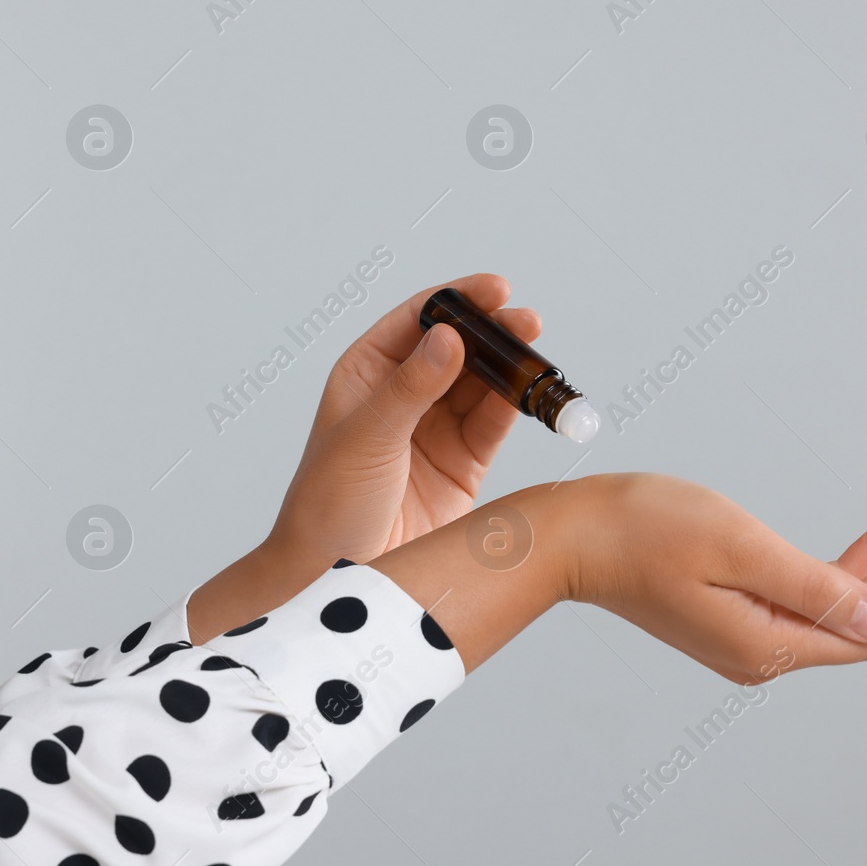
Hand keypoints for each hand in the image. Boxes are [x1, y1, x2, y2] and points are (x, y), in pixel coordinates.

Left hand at [265, 272, 540, 570]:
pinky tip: (532, 392)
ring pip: (482, 383)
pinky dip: (516, 406)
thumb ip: (411, 388)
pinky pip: (494, 424)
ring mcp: (435, 428)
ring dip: (510, 367)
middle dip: (493, 330)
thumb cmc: (329, 503)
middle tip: (526, 321)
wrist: (336, 577)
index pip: (417, 320)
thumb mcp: (366, 438)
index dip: (457, 299)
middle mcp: (403, 394)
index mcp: (366, 372)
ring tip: (537, 354)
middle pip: (458, 347)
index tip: (496, 288)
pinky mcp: (462, 464)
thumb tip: (448, 337)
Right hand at [563, 473, 866, 683]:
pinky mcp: (733, 610)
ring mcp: (748, 632)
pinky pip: (809, 596)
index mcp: (770, 642)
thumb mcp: (738, 547)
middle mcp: (765, 650)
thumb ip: (816, 587)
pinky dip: (847, 571)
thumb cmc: (639, 529)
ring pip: (845, 608)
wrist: (568, 537)